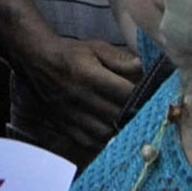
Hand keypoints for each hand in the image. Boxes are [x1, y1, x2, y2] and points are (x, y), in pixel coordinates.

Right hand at [20, 36, 142, 150]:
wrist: (38, 62)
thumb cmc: (71, 53)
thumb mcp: (96, 48)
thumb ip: (119, 59)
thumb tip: (142, 67)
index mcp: (90, 76)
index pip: (123, 92)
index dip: (141, 96)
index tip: (153, 97)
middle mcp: (80, 98)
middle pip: (116, 115)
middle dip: (134, 116)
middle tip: (147, 115)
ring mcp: (71, 114)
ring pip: (103, 132)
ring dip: (119, 131)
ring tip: (131, 127)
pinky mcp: (64, 125)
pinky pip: (87, 141)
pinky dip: (102, 142)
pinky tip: (111, 137)